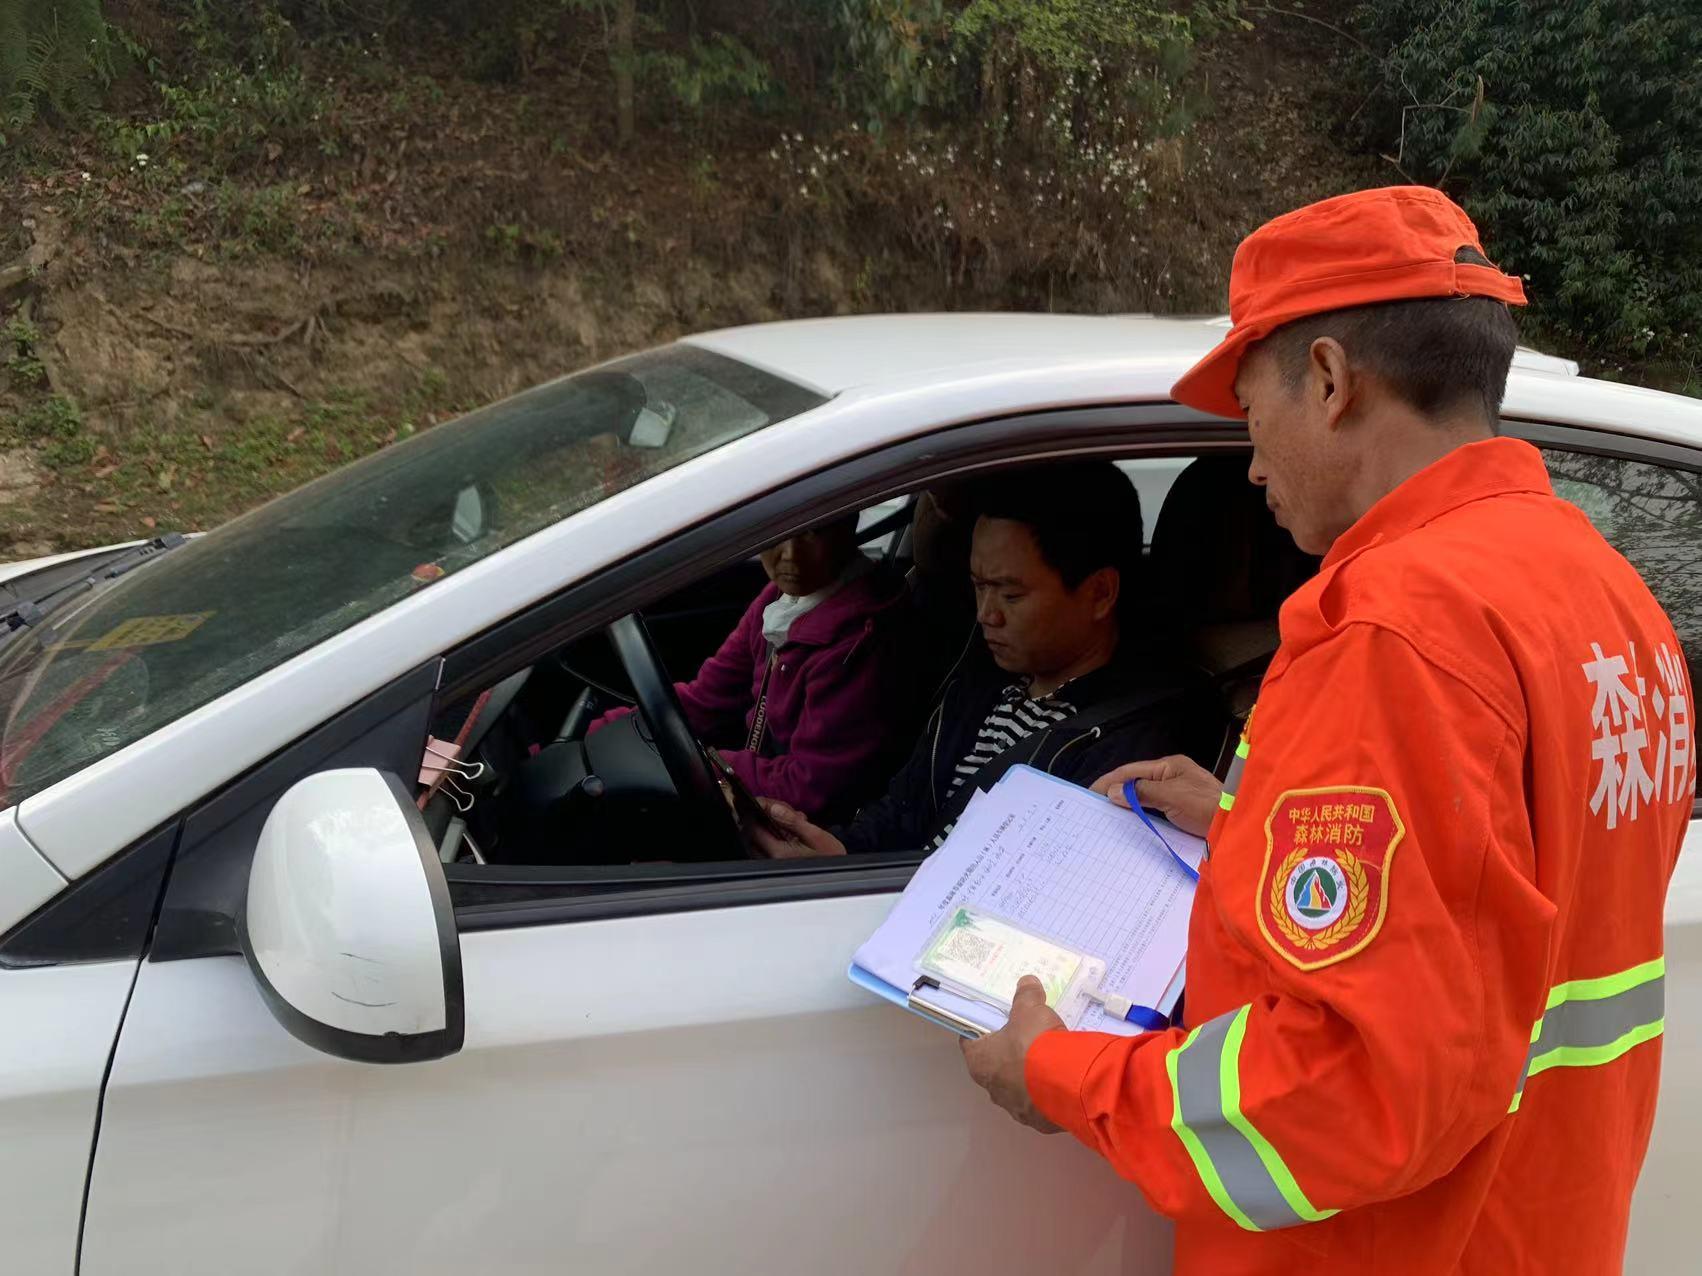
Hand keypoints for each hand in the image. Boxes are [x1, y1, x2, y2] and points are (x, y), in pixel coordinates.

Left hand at [750, 799, 846, 858]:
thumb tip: (772, 808)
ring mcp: (774, 862)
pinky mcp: (778, 862)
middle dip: (766, 817)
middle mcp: (772, 860)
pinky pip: (769, 844)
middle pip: (756, 833)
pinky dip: (777, 833)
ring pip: (762, 838)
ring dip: (772, 824)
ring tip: (795, 818)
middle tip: (782, 808)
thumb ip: (792, 821)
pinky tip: (794, 828)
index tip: (762, 801)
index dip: (756, 812)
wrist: (840, 874)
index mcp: (779, 853)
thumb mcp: (815, 835)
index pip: (755, 829)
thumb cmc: (830, 856)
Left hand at [959, 975, 1064, 1132]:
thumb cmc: (1034, 1044)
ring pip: (1018, 1087)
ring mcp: (1014, 1108)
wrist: (1067, 1084)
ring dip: (1029, 1076)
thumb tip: (1026, 982)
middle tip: (1027, 1038)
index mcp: (979, 1061)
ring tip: (1049, 1060)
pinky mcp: (1038, 1121)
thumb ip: (1026, 996)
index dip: (981, 1030)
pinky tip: (1061, 1079)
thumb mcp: (1030, 1011)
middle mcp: (992, 1089)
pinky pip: (1040, 1102)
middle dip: (1009, 1054)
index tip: (995, 1022)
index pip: (971, 1042)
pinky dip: (1047, 1092)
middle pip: (995, 1067)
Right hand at [1093, 755, 1221, 837]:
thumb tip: (1113, 792)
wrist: (1238, 826)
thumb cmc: (1208, 807)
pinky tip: (1132, 824)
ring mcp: (1178, 794)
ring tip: (1107, 816)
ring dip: (1128, 805)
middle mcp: (1173, 777)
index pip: (1132, 771)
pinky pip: (1155, 810)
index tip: (1090, 793)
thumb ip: (1142, 792)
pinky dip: (1141, 815)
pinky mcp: (1183, 811)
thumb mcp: (1173, 796)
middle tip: (1094, 808)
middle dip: (1116, 792)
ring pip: (1145, 797)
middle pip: (1137, 783)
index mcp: (1170, 766)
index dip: (1110, 781)